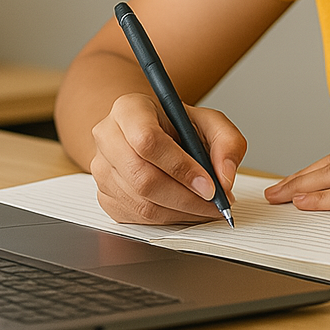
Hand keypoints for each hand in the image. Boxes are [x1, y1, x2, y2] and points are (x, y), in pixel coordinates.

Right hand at [88, 92, 245, 224]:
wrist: (150, 132)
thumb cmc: (176, 125)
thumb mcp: (210, 121)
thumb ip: (227, 142)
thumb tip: (224, 178)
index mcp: (129, 109)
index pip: (147, 141)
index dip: (181, 168)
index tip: (210, 185)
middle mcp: (107, 137)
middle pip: (143, 178)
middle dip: (186, 198)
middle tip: (215, 203)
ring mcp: (101, 169)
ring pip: (141, 203)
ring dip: (181, 213)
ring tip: (206, 207)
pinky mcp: (104, 195)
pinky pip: (136, 218)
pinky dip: (168, 220)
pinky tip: (186, 210)